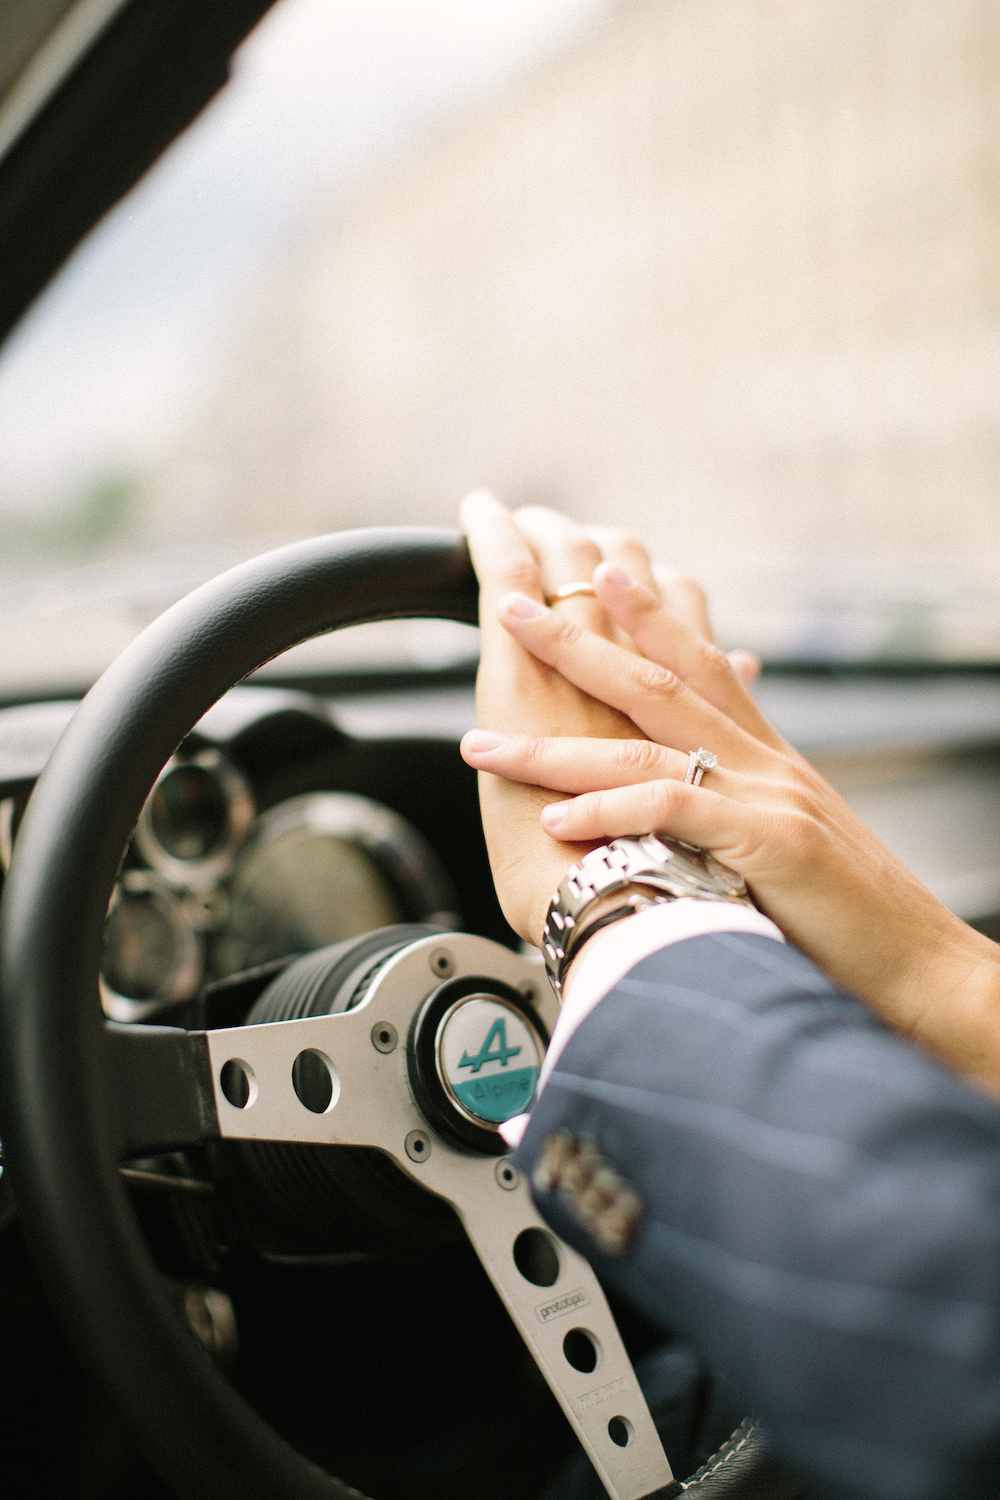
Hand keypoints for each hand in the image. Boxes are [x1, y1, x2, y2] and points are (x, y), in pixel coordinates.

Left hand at [462, 503, 999, 1095]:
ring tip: (480, 741)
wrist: (924, 968)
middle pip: (656, 682)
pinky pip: (674, 811)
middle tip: (510, 606)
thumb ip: (748, 803)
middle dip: (577, 641)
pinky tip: (556, 819)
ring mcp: (768, 797)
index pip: (700, 665)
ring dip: (555, 745)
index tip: (598, 572)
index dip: (649, 613)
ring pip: (644, 745)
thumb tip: (699, 794)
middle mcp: (765, 762)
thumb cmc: (851, 918)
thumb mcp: (793, 840)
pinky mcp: (769, 844)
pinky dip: (610, 810)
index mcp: (769, 758)